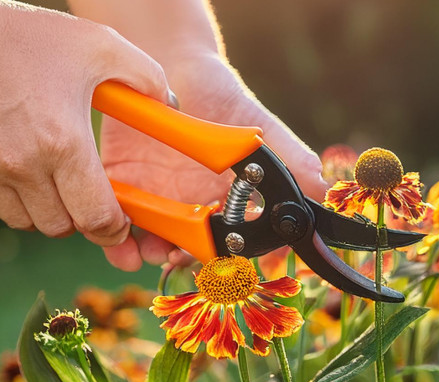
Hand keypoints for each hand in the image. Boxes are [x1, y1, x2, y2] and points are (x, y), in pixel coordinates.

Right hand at [0, 3, 172, 250]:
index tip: (122, 221)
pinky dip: (11, 198)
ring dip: (47, 211)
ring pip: (27, 222)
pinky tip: (20, 167)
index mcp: (63, 144)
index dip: (115, 229)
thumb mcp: (101, 45)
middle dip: (82, 218)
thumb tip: (172, 107)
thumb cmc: (27, 35)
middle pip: (62, 228)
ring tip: (55, 179)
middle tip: (88, 194)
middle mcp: (22, 166)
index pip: (96, 220)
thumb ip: (147, 77)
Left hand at [97, 51, 327, 270]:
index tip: (220, 255)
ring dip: (148, 256)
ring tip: (148, 251)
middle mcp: (193, 208)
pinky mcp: (120, 187)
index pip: (230, 242)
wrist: (169, 62)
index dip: (226, 256)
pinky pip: (115, 222)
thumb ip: (292, 157)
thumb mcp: (259, 125)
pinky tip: (121, 239)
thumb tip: (323, 188)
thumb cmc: (220, 94)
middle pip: (188, 252)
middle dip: (182, 261)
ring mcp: (157, 200)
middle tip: (177, 255)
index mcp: (227, 201)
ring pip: (151, 245)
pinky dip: (115, 240)